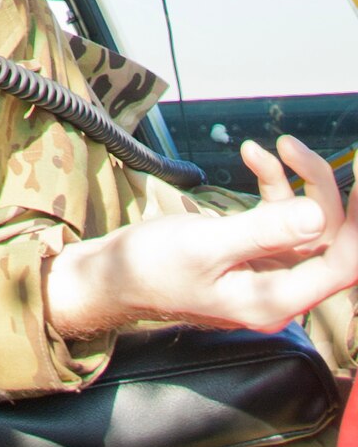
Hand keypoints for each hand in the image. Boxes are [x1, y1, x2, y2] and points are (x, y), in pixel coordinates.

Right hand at [43, 136, 357, 340]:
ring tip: (270, 148)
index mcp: (274, 299)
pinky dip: (269, 185)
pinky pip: (276, 216)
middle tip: (292, 147)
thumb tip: (318, 216)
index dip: (355, 224)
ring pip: (303, 223)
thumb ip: (264, 231)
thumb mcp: (206, 245)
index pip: (340, 264)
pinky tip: (250, 156)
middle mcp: (278, 289)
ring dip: (292, 182)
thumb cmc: (151, 265)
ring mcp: (265, 270)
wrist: (113, 275)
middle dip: (317, 188)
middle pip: (325, 238)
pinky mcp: (249, 253)